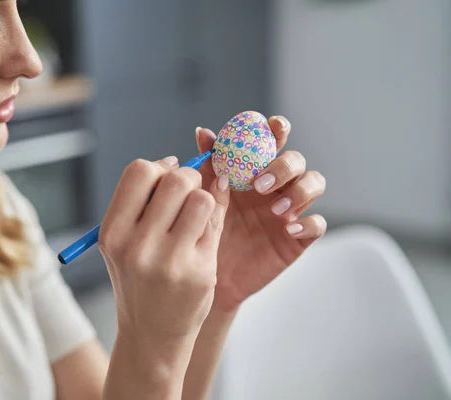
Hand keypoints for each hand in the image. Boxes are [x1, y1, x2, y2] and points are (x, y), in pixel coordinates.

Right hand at [99, 156, 229, 352]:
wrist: (151, 334)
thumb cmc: (139, 280)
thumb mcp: (126, 242)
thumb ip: (146, 202)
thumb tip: (178, 161)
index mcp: (113, 233)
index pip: (140, 171)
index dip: (160, 167)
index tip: (168, 178)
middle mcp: (137, 246)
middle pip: (176, 180)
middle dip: (188, 178)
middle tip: (190, 193)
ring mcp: (170, 261)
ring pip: (202, 198)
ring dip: (204, 200)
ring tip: (196, 217)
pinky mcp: (199, 272)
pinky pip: (215, 225)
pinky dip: (213, 223)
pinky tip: (203, 237)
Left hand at [195, 116, 326, 311]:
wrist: (209, 273)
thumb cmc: (207, 230)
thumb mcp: (206, 198)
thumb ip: (208, 166)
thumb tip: (204, 133)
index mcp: (254, 170)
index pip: (273, 141)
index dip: (279, 129)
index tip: (274, 126)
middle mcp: (276, 185)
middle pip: (296, 161)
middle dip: (283, 166)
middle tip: (259, 184)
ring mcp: (290, 209)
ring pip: (314, 184)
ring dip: (299, 190)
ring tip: (275, 208)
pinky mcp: (299, 237)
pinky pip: (318, 224)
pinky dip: (309, 223)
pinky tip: (288, 229)